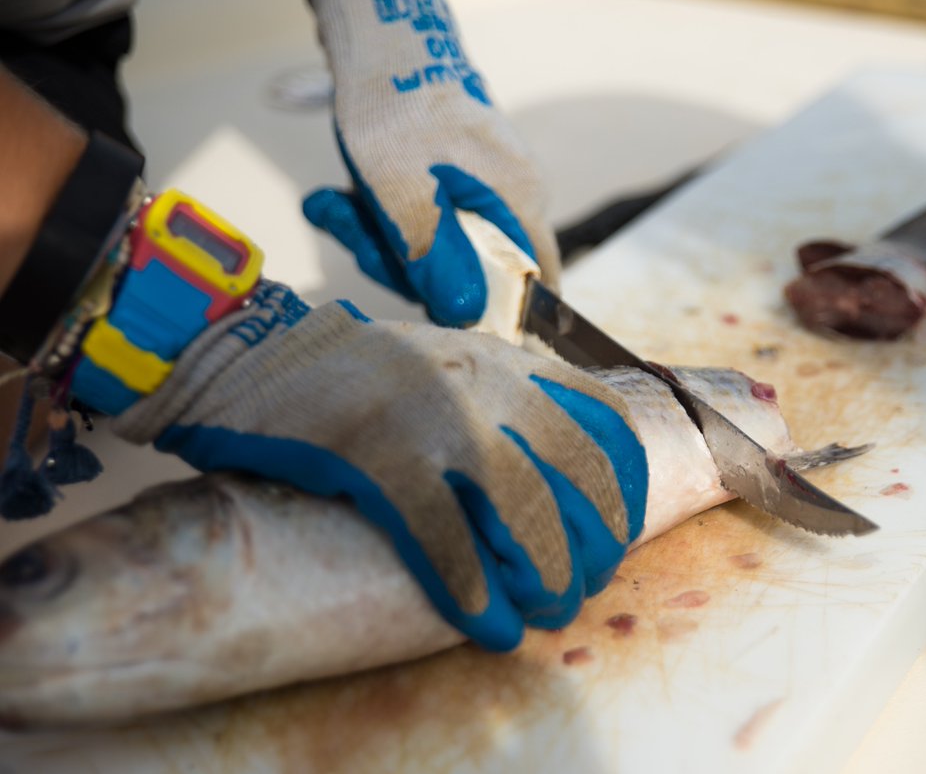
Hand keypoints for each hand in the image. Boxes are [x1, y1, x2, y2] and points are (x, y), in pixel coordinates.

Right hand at [109, 283, 647, 650]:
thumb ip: (502, 393)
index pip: (602, 420)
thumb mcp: (447, 359)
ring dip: (546, 575)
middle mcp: (483, 387)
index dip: (621, 485)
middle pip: (580, 475)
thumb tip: (549, 462)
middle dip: (594, 541)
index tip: (614, 529)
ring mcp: (434, 423)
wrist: (253, 352)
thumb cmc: (352, 370)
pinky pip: (446, 542)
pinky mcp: (381, 462)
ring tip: (544, 610)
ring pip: (526, 512)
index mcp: (503, 362)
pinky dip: (474, 593)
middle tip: (581, 584)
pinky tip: (488, 625)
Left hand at [303, 0, 558, 326]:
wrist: (376, 29)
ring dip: (380, 240)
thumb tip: (465, 315)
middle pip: (476, 273)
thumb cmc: (391, 103)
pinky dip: (381, 218)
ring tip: (335, 205)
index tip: (435, 312)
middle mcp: (513, 195)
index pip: (537, 283)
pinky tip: (341, 198)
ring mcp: (485, 184)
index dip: (495, 315)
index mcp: (518, 199)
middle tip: (358, 237)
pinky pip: (425, 221)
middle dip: (407, 266)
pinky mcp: (455, 176)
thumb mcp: (399, 190)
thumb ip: (434, 257)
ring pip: (441, 248)